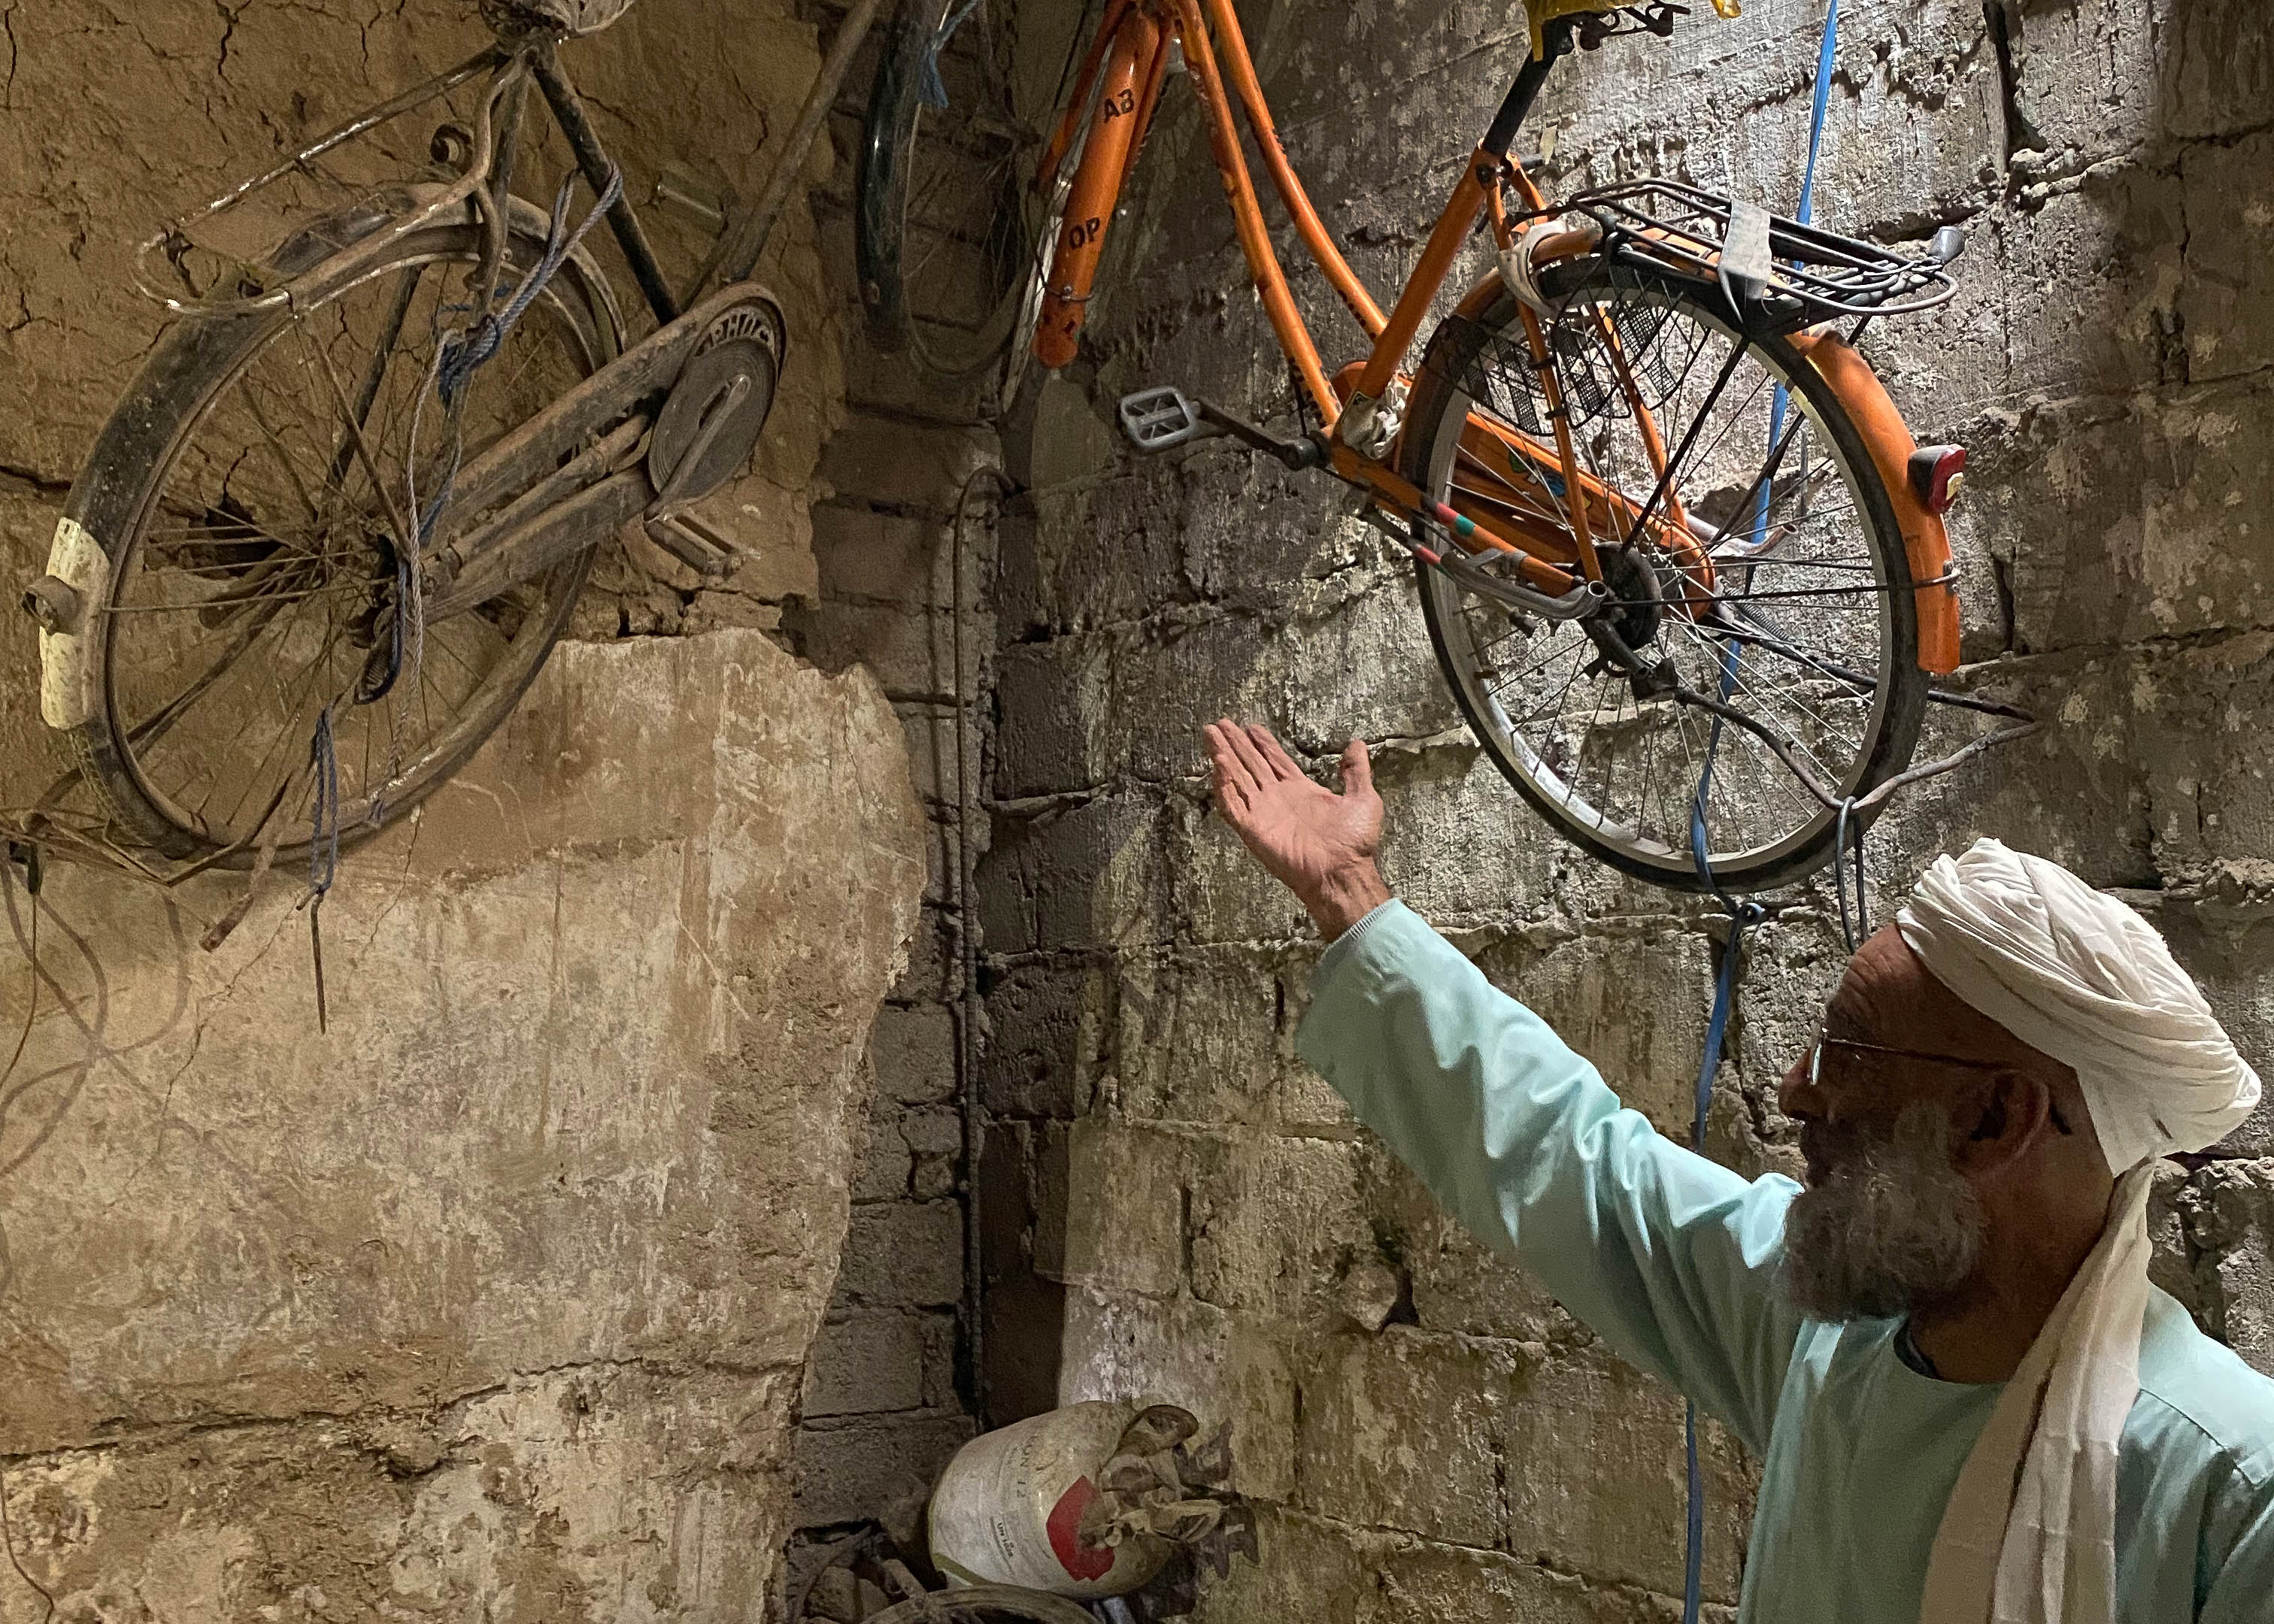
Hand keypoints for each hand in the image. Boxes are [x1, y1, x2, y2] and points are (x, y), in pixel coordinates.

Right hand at [1202, 720, 1389, 939]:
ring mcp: (1263, 814)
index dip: (1262, 743)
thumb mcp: (1363, 798)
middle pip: (1250, 765)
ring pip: (1236, 778)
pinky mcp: (1252, 829)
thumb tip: (1356, 744)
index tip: (1250, 726)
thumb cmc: (1354, 842)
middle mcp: (1277, 799)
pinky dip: (1223, 785)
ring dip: (1223, 755)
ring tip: (1210, 734)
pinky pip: (1232, 805)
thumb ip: (1356, 771)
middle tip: (1218, 724)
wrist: (1342, 871)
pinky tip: (1218, 764)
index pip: (1274, 761)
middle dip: (1234, 743)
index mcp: (1300, 790)